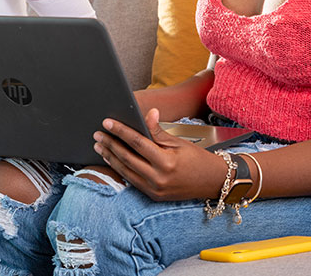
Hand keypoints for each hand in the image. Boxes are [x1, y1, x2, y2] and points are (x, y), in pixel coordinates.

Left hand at [93, 108, 225, 200]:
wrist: (213, 182)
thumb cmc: (197, 160)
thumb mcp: (179, 142)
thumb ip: (158, 130)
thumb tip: (147, 113)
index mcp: (166, 162)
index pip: (137, 142)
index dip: (121, 131)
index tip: (108, 122)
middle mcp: (158, 178)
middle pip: (127, 158)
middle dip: (110, 144)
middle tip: (98, 134)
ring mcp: (155, 189)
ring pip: (126, 171)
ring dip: (110, 157)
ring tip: (99, 145)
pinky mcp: (153, 196)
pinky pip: (132, 180)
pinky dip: (120, 169)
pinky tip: (112, 159)